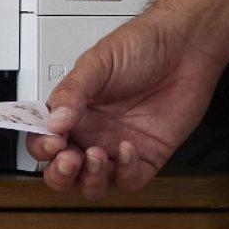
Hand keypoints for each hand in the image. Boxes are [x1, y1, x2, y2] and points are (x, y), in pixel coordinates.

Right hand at [26, 8, 226, 198]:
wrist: (186, 45)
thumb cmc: (143, 45)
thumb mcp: (99, 61)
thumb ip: (73, 91)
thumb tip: (53, 121)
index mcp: (74, 110)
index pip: (44, 139)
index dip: (42, 145)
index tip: (52, 140)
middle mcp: (93, 131)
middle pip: (64, 172)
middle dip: (60, 174)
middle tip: (68, 159)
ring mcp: (118, 146)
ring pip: (93, 183)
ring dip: (90, 178)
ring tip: (96, 154)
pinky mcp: (147, 155)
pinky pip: (130, 179)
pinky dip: (125, 172)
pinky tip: (127, 148)